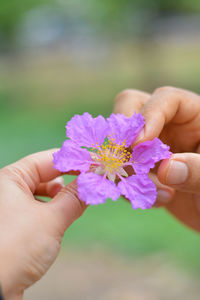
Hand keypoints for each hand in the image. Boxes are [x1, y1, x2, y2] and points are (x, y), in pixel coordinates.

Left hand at [0, 150, 85, 298]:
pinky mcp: (14, 224)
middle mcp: (7, 189)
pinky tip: (63, 217)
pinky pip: (38, 209)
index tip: (94, 167)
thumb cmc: (15, 248)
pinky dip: (53, 210)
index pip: (48, 160)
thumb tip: (92, 183)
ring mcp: (10, 207)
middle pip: (45, 176)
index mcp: (10, 178)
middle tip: (90, 187)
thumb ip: (74, 198)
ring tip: (77, 205)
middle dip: (68, 182)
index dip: (73, 163)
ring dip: (62, 198)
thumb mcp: (51, 220)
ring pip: (43, 193)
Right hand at [114, 87, 199, 231]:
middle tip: (129, 160)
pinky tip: (159, 201)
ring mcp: (154, 145)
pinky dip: (132, 186)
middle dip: (126, 135)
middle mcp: (170, 125)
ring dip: (130, 168)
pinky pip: (124, 168)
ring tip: (158, 193)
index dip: (149, 116)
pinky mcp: (144, 168)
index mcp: (194, 115)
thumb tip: (165, 169)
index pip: (166, 99)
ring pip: (123, 142)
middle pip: (132, 108)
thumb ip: (198, 171)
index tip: (139, 144)